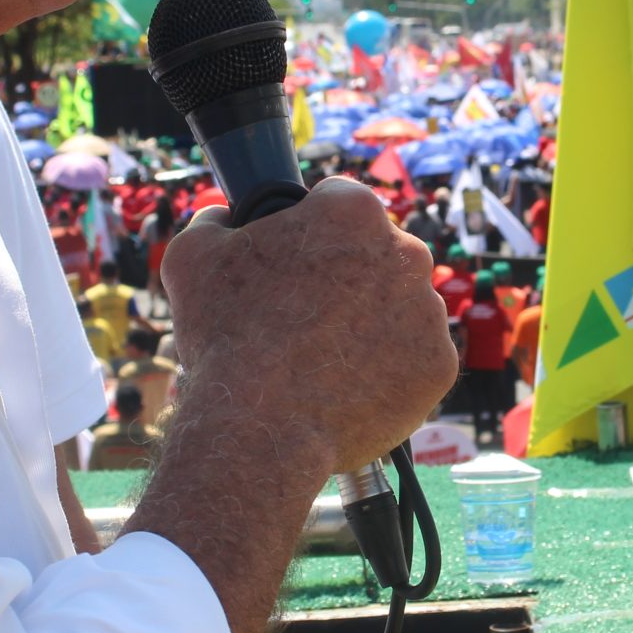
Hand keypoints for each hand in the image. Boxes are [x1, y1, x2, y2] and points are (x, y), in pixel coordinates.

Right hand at [161, 179, 457, 477]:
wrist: (259, 428)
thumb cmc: (225, 337)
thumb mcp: (192, 258)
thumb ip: (215, 221)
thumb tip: (224, 217)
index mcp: (353, 211)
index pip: (338, 204)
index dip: (312, 231)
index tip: (296, 259)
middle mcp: (406, 251)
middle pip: (378, 254)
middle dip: (349, 276)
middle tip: (307, 316)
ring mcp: (428, 311)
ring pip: (399, 307)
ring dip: (372, 322)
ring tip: (324, 357)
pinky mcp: (439, 364)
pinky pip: (414, 360)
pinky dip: (390, 370)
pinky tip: (349, 384)